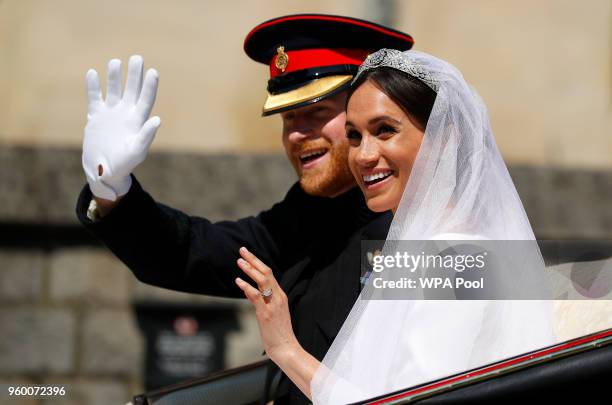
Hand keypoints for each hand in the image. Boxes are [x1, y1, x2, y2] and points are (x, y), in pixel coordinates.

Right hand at [82, 55, 159, 200]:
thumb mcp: (136, 152)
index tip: (153, 71)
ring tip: (115, 62)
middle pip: (131, 90)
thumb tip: (157, 119)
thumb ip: (146, 136)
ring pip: (113, 91)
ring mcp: (111, 114)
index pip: (145, 99)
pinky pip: (95, 98)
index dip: (149, 86)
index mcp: (138, 122)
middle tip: (137, 58)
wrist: (103, 171)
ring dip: (115, 77)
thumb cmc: (123, 165)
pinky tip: (93, 73)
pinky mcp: (96, 117)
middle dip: (134, 75)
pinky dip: (94, 87)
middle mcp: (126, 114)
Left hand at [235, 247, 298, 360]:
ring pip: (262, 280)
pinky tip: (238, 281)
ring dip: (250, 269)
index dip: (258, 263)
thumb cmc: (278, 332)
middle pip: (266, 272)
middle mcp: (278, 297)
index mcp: (281, 296)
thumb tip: (249, 290)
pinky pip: (256, 296)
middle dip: (254, 260)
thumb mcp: (272, 313)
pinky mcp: (266, 313)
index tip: (248, 255)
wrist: (286, 347)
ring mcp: (273, 304)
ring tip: (239, 261)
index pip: (270, 274)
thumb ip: (262, 300)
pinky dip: (247, 287)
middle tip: (242, 250)